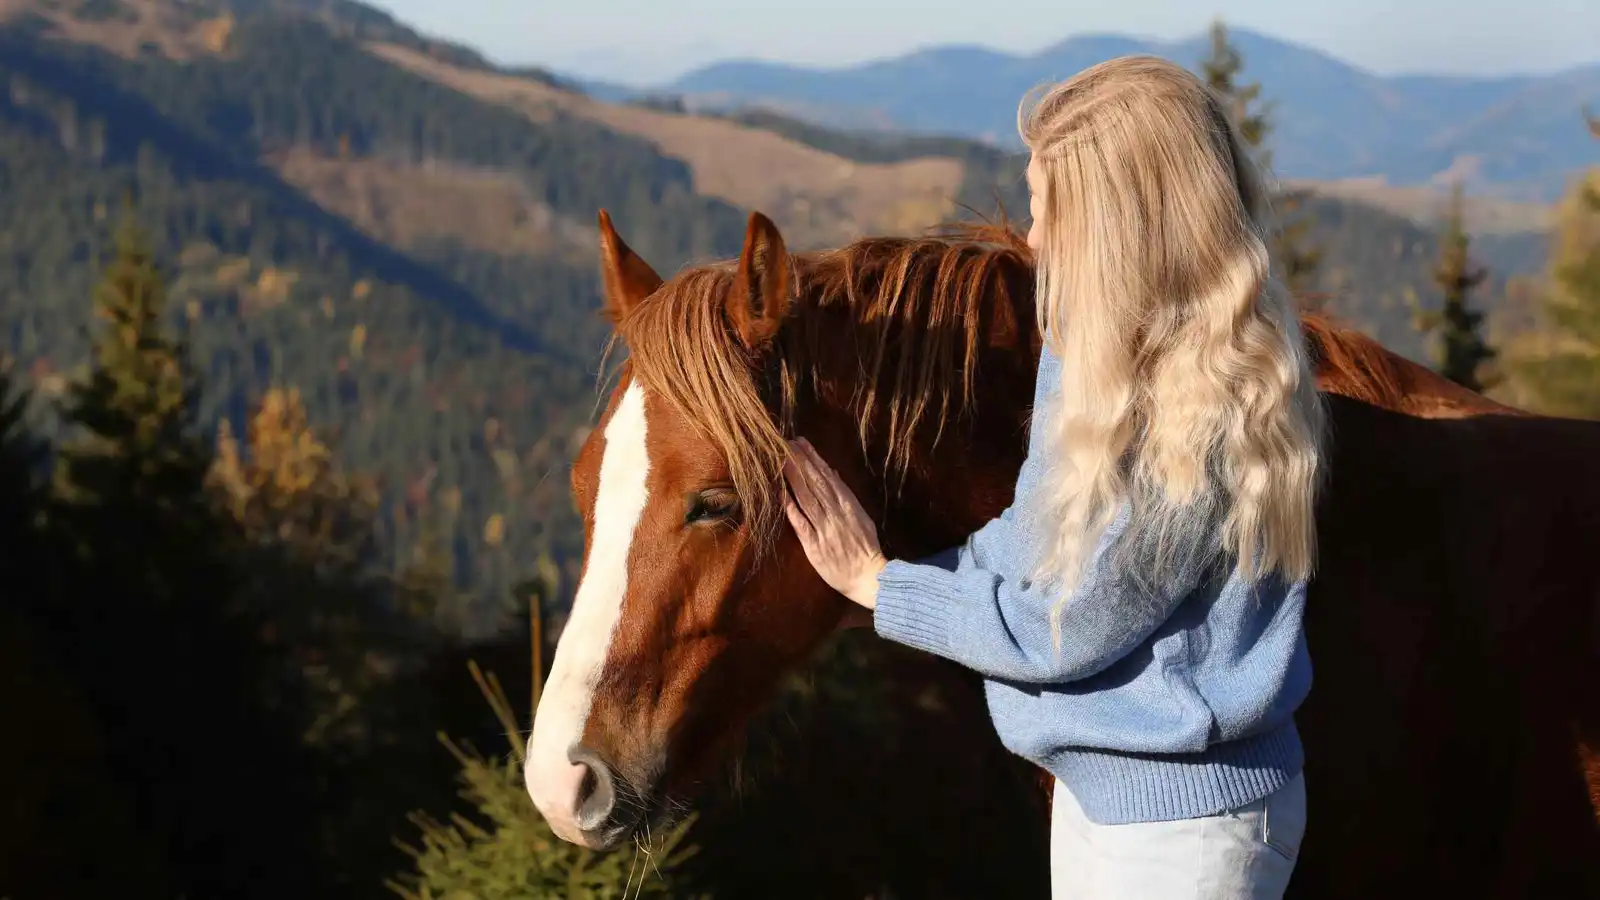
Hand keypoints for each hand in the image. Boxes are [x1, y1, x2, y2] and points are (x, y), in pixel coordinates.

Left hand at [782, 438, 887, 608]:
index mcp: (849, 505)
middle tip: (785, 443)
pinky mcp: (815, 546)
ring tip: (780, 459)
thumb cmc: (865, 548)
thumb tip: (832, 472)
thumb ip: (846, 495)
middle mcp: (837, 513)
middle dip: (800, 461)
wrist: (868, 577)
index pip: (828, 475)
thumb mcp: (861, 516)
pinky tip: (780, 493)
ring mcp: (825, 528)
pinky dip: (790, 507)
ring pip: (807, 497)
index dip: (813, 458)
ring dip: (793, 477)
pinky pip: (800, 523)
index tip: (800, 442)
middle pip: (815, 482)